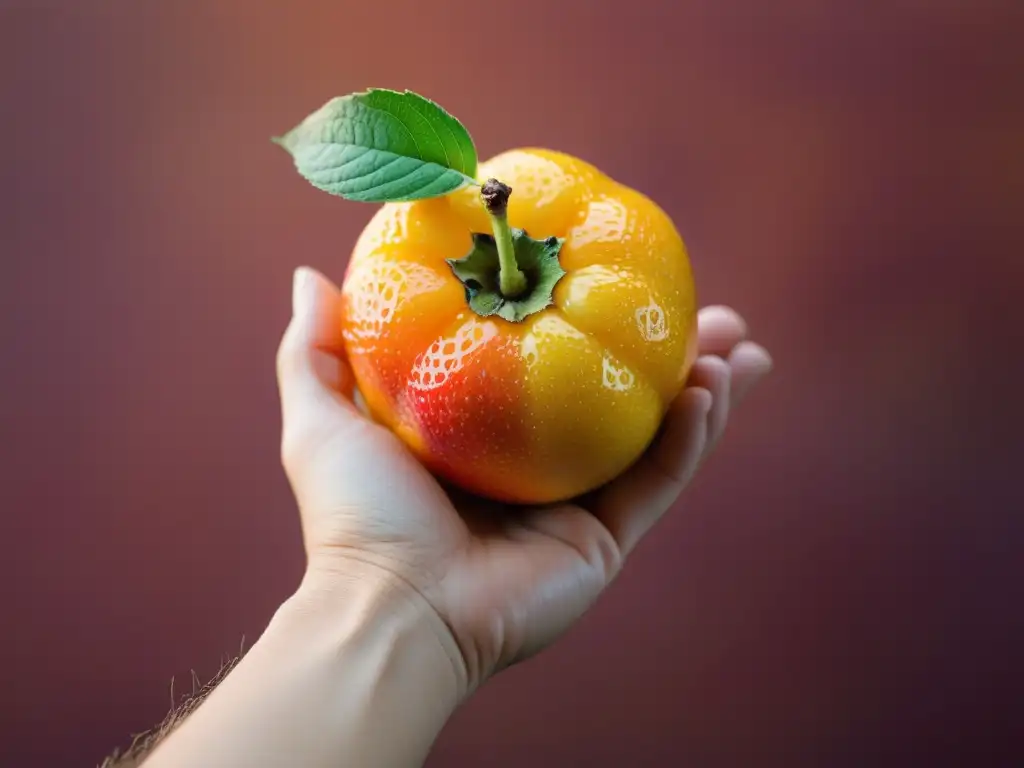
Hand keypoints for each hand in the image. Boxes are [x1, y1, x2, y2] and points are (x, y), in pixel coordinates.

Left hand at [277, 267, 771, 694]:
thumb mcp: (322, 417)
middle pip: (616, 398)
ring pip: (655, 437)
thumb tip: (313, 274)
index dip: (580, 318)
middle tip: (710, 311)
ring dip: (703, 390)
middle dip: (669, 356)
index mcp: (484, 435)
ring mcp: (575, 505)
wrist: (390, 609)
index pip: (545, 365)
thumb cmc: (353, 517)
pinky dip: (691, 438)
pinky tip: (712, 391)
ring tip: (739, 345)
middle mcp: (537, 467)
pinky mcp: (602, 542)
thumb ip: (316, 347)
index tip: (605, 267)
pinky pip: (659, 483)